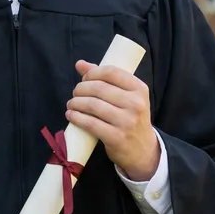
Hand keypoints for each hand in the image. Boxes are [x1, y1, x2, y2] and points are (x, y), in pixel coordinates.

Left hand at [66, 60, 159, 181]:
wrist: (143, 150)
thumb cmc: (131, 117)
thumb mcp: (126, 96)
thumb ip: (105, 78)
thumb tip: (80, 64)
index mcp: (139, 89)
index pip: (111, 72)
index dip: (92, 73)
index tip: (84, 78)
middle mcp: (136, 104)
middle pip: (98, 88)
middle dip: (81, 88)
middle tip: (75, 92)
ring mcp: (127, 121)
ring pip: (92, 105)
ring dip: (75, 102)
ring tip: (71, 104)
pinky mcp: (116, 137)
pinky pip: (90, 123)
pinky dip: (76, 117)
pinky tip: (71, 115)